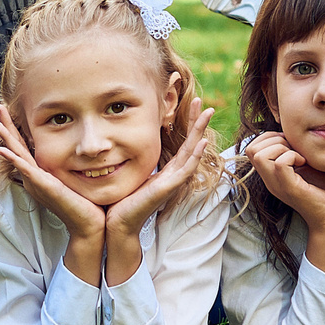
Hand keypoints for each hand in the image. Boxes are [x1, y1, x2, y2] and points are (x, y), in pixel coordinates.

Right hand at [0, 103, 104, 242]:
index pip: (23, 146)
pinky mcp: (43, 187)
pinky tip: (3, 150)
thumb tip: (80, 151)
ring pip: (17, 154)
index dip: (15, 129)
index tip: (8, 112)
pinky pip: (25, 169)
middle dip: (7, 126)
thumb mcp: (74, 178)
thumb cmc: (87, 204)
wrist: (90, 226)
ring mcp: (37, 182)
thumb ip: (71, 164)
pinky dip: (13, 159)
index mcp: (39, 173)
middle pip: (16, 146)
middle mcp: (34, 177)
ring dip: (5, 138)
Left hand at [100, 98, 217, 242]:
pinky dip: (195, 156)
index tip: (190, 103)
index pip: (182, 143)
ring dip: (200, 132)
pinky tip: (201, 143)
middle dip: (197, 122)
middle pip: (191, 144)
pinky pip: (185, 170)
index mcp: (166, 171)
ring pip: (192, 152)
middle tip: (204, 102)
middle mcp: (173, 175)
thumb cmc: (123, 200)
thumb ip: (136, 160)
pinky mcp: (168, 189)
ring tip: (207, 113)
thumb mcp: (132, 173)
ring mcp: (173, 182)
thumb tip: (128, 143)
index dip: (187, 124)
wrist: (118, 223)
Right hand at [246, 130, 324, 235]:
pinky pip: (280, 163)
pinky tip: (304, 163)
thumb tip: (291, 131)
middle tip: (294, 149)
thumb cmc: (323, 190)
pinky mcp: (290, 188)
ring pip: (260, 154)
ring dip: (281, 147)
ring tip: (299, 156)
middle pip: (251, 149)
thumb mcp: (303, 166)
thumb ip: (293, 151)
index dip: (270, 137)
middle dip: (274, 139)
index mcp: (269, 174)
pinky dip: (293, 156)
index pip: (252, 147)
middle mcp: (269, 179)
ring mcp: (277, 185)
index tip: (290, 144)